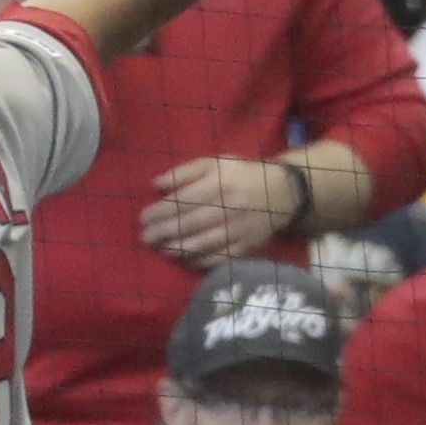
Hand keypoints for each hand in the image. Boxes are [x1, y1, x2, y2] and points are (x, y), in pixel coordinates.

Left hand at [140, 154, 306, 267]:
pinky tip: (184, 259)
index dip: (161, 212)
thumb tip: (156, 185)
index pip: (184, 201)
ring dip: (178, 248)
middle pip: (191, 224)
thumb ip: (185, 172)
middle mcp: (230, 207)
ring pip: (204, 244)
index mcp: (220, 183)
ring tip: (161, 249)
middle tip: (145, 238)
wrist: (281, 192)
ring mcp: (240, 230)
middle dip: (164, 232)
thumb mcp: (214, 163)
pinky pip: (220, 258)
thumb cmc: (240, 174)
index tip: (143, 218)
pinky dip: (199, 261)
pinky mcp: (247, 247)